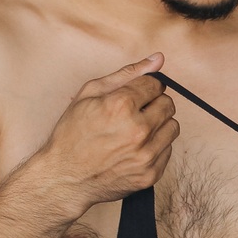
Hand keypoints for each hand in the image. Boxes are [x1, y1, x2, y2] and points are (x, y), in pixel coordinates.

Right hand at [35, 54, 179, 210]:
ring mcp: (146, 155)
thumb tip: (158, 58)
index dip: (143, 88)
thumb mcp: (90, 94)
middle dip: (153, 104)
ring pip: (173, 126)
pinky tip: (134, 148)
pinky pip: (168, 149)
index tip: (133, 96)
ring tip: (134, 131)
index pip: (155, 85)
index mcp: (121, 106)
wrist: (64, 179)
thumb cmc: (72, 134)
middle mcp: (138, 131)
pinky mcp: (151, 174)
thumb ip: (127, 74)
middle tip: (132, 113)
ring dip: (158, 125)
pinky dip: (155, 146)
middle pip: (168, 104)